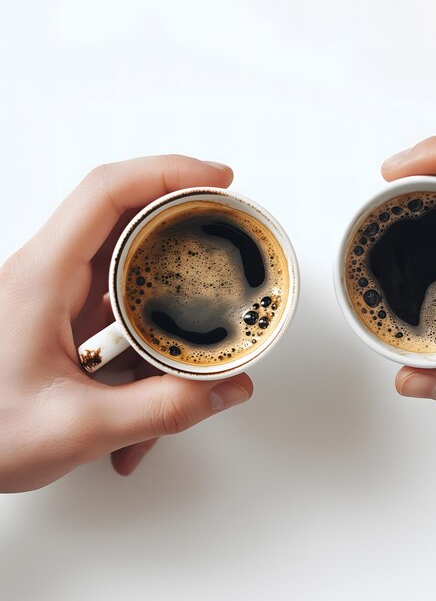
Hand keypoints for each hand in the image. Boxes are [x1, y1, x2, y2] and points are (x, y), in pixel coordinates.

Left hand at [0, 155, 252, 491]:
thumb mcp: (76, 427)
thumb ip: (160, 409)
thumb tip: (226, 387)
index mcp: (42, 278)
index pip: (107, 194)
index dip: (167, 173)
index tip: (217, 179)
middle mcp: (50, 275)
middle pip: (127, 216)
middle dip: (183, 219)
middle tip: (228, 228)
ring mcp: (61, 296)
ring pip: (131, 266)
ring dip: (172, 293)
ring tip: (204, 322)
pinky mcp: (70, 319)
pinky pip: (124, 307)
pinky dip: (153, 337)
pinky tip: (158, 382)